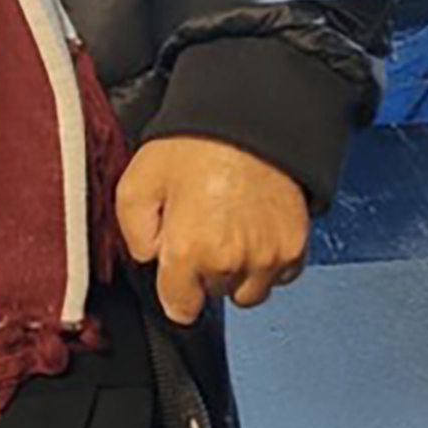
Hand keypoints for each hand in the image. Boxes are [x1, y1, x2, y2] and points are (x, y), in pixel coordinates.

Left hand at [115, 137, 309, 325]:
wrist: (250, 118)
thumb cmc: (196, 144)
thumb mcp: (137, 181)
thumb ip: (133, 233)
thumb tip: (147, 258)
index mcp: (190, 250)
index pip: (180, 308)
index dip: (173, 289)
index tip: (175, 273)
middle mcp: (233, 262)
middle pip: (213, 294)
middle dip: (203, 270)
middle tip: (201, 227)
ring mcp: (268, 257)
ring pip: (248, 291)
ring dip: (237, 271)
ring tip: (228, 228)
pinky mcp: (295, 247)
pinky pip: (279, 275)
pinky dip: (266, 260)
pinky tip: (252, 228)